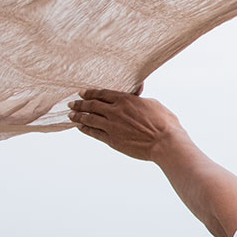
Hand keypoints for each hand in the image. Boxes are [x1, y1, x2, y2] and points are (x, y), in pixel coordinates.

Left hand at [68, 87, 187, 162]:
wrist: (165, 143)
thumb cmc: (165, 123)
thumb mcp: (153, 104)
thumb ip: (139, 100)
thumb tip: (136, 96)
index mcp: (126, 100)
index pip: (103, 94)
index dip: (90, 93)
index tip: (82, 93)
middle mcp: (115, 111)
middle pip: (92, 105)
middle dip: (80, 104)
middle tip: (72, 104)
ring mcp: (112, 126)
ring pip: (89, 119)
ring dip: (78, 116)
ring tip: (71, 115)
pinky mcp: (112, 140)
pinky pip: (94, 133)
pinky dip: (85, 129)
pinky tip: (80, 127)